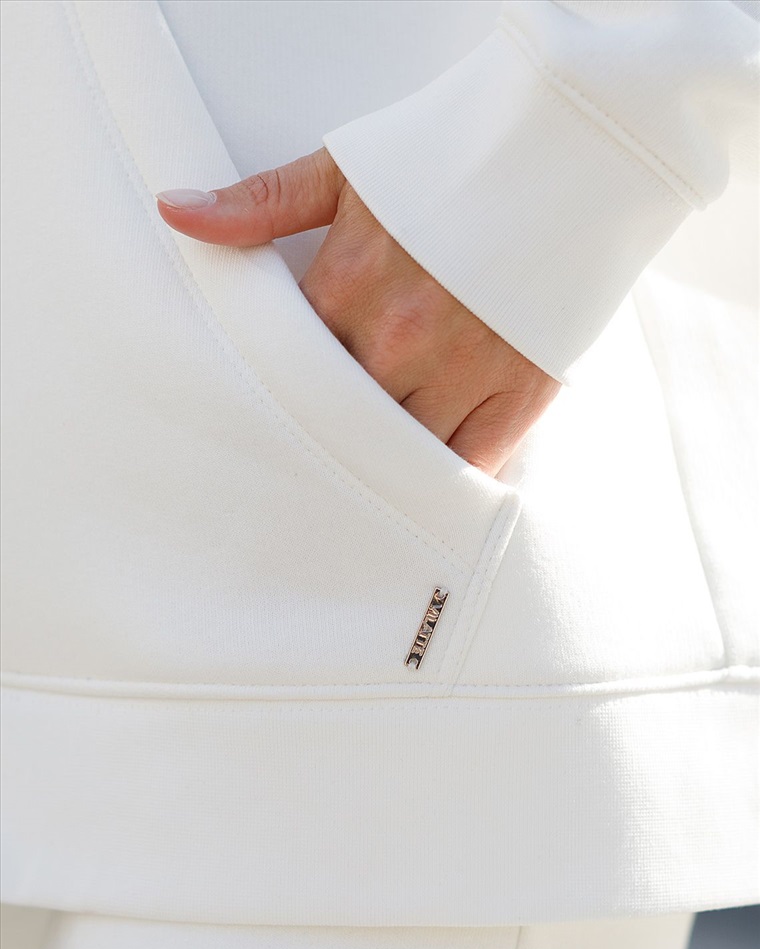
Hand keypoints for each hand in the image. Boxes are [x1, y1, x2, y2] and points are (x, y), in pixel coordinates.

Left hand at [156, 148, 559, 476]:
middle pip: (335, 422)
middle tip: (294, 477)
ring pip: (397, 454)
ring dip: (376, 470)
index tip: (261, 416)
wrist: (574, 150)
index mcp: (347, 288)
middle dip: (318, 443)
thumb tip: (173, 214)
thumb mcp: (349, 168)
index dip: (271, 397)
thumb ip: (261, 203)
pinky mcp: (519, 393)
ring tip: (355, 491)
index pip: (285, 370)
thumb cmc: (455, 157)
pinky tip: (420, 494)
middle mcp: (398, 340)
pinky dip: (443, 484)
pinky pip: (468, 466)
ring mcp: (461, 371)